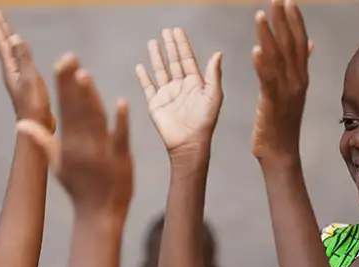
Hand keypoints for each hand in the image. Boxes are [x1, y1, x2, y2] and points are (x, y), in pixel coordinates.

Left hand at [0, 9, 54, 130]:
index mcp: (11, 69)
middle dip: (0, 29)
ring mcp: (18, 78)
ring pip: (11, 53)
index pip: (3, 44)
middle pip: (4, 46)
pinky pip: (20, 62)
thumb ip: (24, 58)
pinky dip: (19, 52)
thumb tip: (15, 37)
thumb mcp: (30, 79)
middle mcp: (12, 72)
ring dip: (8, 40)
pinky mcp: (26, 84)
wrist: (37, 127)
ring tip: (7, 30)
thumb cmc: (34, 106)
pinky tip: (23, 55)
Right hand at [16, 54, 132, 221]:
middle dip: (72, 84)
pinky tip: (121, 103)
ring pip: (96, 120)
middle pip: (77, 109)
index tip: (60, 62)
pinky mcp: (122, 159)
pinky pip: (121, 138)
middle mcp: (83, 145)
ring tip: (83, 74)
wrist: (100, 214)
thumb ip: (42, 141)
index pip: (64, 108)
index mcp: (69, 143)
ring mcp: (103, 151)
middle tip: (68, 57)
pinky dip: (121, 122)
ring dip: (90, 98)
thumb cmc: (78, 187)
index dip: (62, 85)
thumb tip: (21, 123)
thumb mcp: (57, 165)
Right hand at [136, 28, 222, 155]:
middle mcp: (180, 87)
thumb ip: (213, 74)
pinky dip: (143, 77)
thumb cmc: (204, 122)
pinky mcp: (155, 104)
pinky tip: (140, 66)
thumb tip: (218, 53)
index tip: (178, 31)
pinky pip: (148, 87)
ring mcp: (167, 95)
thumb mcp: (213, 95)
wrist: (188, 143)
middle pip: (174, 61)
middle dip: (170, 46)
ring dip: (157, 56)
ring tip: (152, 42)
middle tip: (166, 31)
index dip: (183, 45)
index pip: (187, 59)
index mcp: (195, 84)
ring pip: (160, 70)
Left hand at [250, 0, 313, 160]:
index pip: (299, 42)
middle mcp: (297, 81)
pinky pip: (268, 81)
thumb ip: (299, 67)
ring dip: (269, 35)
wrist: (281, 152)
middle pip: (291, 44)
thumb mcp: (293, 92)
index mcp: (300, 77)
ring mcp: (286, 92)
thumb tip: (309, 45)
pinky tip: (255, 50)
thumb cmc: (283, 123)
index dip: (294, 20)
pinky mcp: (273, 104)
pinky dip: (262, 65)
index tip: (288, 1)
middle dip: (284, 20)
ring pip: (278, 58)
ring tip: (260, 15)